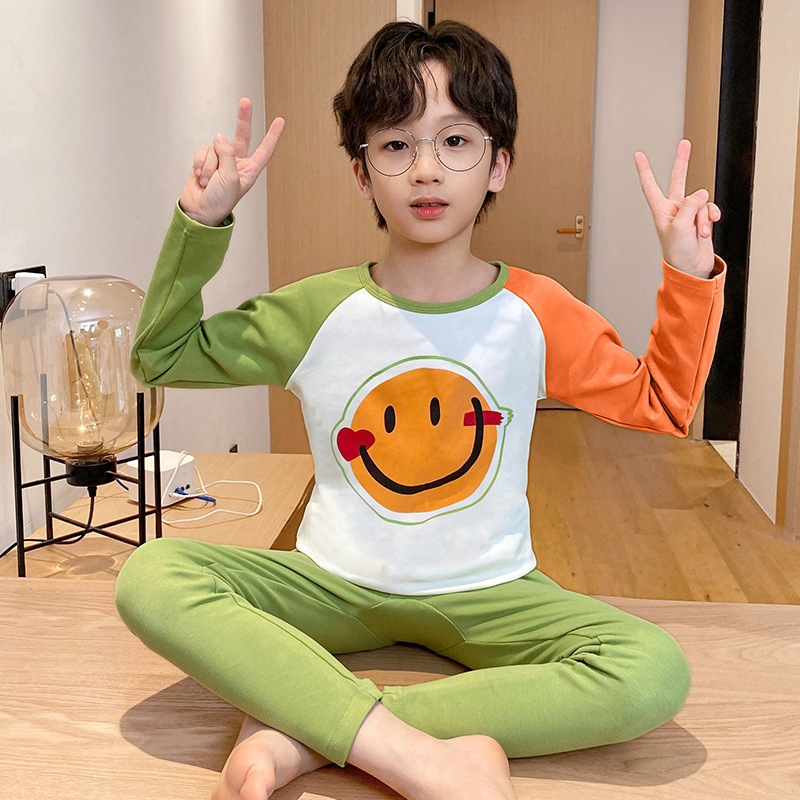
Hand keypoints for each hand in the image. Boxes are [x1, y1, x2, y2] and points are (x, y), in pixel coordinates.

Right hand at [180, 98, 284, 226]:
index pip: (264, 150)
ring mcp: (220, 161)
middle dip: (243, 119)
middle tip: (245, 102)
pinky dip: (200, 163)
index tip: (280, 121)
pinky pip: (203, 151)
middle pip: (242, 137)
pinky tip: (200, 177)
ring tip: (208, 181)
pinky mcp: (205, 160)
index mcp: (249, 171)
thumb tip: (220, 137)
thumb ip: (228, 154)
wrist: (199, 211)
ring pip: (216, 146)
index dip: (272, 136)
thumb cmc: (219, 201)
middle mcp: (236, 164)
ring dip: (209, 164)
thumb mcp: (230, 178)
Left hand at [634, 139, 720, 277]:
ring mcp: (689, 213)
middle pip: (678, 180)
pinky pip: (710, 209)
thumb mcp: (680, 227)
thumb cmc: (678, 252)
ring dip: (703, 217)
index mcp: (661, 211)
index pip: (650, 186)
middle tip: (685, 143)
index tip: (638, 155)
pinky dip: (711, 217)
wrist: (692, 269)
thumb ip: (690, 205)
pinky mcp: (702, 219)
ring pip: (701, 201)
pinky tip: (708, 228)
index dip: (644, 171)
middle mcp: (674, 209)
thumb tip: (702, 194)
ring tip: (699, 232)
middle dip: (682, 161)